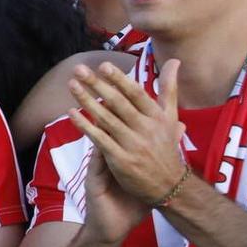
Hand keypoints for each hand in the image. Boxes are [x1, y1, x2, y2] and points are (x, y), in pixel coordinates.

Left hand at [68, 59, 187, 206]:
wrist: (170, 186)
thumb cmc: (166, 146)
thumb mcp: (171, 117)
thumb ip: (169, 89)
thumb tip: (175, 61)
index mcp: (158, 117)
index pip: (136, 94)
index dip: (120, 79)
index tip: (103, 65)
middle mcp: (146, 129)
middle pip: (118, 103)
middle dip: (97, 84)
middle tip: (79, 69)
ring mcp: (133, 145)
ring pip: (106, 119)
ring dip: (86, 101)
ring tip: (71, 85)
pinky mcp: (121, 160)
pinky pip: (99, 139)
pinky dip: (85, 126)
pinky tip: (71, 114)